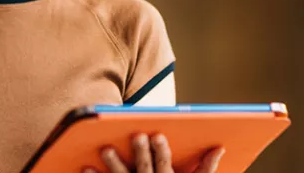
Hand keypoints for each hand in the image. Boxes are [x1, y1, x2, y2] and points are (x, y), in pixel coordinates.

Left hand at [82, 133, 223, 172]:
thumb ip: (206, 169)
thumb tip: (218, 148)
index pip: (165, 165)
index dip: (161, 151)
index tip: (156, 135)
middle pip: (144, 170)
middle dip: (140, 153)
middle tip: (135, 136)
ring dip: (113, 164)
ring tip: (105, 149)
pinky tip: (84, 168)